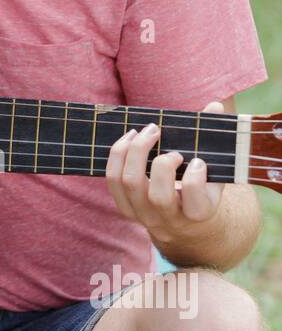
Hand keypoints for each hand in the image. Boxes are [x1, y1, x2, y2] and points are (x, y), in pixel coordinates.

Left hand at [105, 100, 225, 242]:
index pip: (195, 202)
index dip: (194, 178)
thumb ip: (217, 139)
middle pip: (158, 196)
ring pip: (131, 185)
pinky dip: (117, 156)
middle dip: (161, 163)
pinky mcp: (126, 209)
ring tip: (147, 132)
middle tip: (166, 139)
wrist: (188, 224)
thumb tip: (215, 106)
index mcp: (199, 214)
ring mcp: (145, 216)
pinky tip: (129, 139)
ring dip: (135, 152)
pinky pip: (113, 181)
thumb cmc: (204, 188)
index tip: (197, 160)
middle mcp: (170, 220)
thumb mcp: (217, 170)